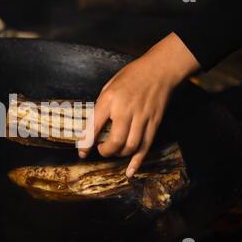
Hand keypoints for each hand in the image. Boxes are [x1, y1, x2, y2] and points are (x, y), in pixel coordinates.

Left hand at [78, 32, 199, 176]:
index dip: (85, 143)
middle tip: (101, 150)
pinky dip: (137, 162)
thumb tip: (93, 127)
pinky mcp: (154, 123)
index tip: (82, 152)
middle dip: (105, 151)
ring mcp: (142, 118)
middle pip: (115, 142)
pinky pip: (145, 147)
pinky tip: (130, 171)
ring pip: (130, 147)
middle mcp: (126, 110)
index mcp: (110, 99)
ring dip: (119, 154)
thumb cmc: (131, 76)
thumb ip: (102, 107)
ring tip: (114, 151)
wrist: (159, 69)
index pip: (94, 126)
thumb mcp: (109, 86)